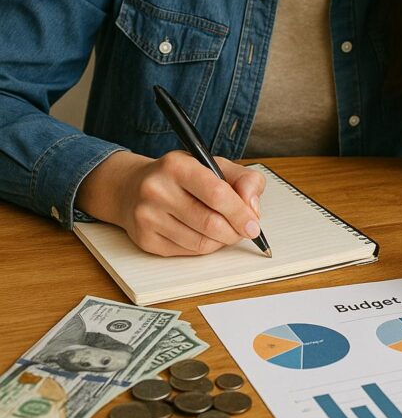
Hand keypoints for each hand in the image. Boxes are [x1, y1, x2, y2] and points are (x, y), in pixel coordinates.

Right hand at [77, 149, 265, 255]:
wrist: (131, 188)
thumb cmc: (180, 177)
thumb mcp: (213, 165)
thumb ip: (243, 179)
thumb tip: (252, 207)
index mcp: (177, 165)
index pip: (216, 194)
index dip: (240, 213)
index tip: (253, 224)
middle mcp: (157, 189)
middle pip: (210, 223)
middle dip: (234, 231)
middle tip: (244, 231)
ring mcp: (147, 216)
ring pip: (201, 243)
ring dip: (221, 241)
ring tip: (224, 231)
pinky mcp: (145, 239)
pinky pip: (187, 252)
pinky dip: (204, 247)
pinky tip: (203, 234)